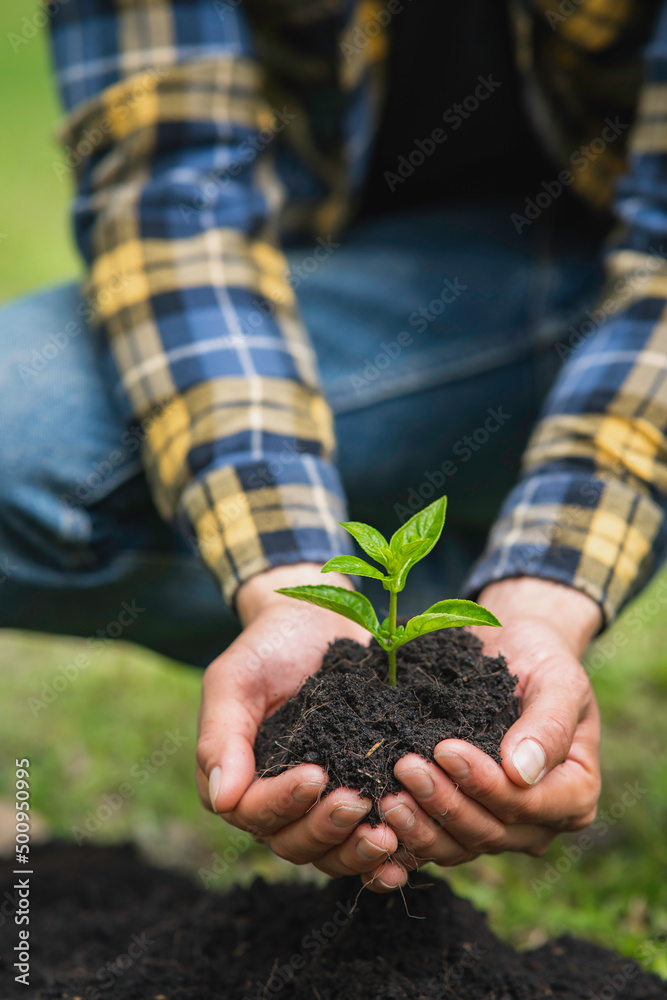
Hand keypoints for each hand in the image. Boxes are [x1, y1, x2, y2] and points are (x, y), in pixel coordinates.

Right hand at [196, 564, 399, 883]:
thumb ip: (221, 736)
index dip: (283, 803)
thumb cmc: (268, 646)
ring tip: (387, 837)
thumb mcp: (234, 680)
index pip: (255, 813)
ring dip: (356, 852)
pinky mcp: (359, 793)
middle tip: (358, 803)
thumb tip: (222, 799)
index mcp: (239, 779)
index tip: (316, 775)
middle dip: (326, 830)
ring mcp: (320, 804)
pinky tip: (405, 855)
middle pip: (294, 843)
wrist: (317, 618)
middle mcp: (278, 801)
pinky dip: (383, 856)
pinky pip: (365, 841)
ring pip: (330, 853)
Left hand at [365, 578, 602, 891]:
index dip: (486, 784)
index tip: (446, 750)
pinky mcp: (461, 821)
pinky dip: (408, 835)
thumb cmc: (541, 659)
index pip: (529, 806)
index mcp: (574, 792)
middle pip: (491, 831)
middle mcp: (539, 821)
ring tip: (388, 796)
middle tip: (406, 767)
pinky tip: (380, 814)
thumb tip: (523, 772)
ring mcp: (499, 826)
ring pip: (459, 846)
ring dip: (421, 826)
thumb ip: (549, 725)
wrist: (511, 647)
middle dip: (446, 802)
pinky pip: (435, 841)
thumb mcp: (558, 679)